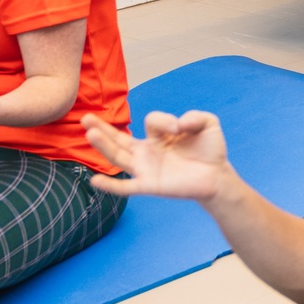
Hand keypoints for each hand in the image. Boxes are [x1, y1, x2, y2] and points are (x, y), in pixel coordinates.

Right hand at [83, 109, 231, 201]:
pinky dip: (111, 185)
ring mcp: (146, 168)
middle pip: (119, 138)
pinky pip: (126, 187)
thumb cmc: (209, 150)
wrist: (218, 176)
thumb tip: (179, 124)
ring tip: (90, 133)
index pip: (151, 120)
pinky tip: (95, 181)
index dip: (164, 121)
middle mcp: (147, 150)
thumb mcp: (207, 124)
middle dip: (102, 128)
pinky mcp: (150, 185)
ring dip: (104, 146)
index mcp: (158, 135)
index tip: (182, 128)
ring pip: (118, 157)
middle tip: (85, 118)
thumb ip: (196, 116)